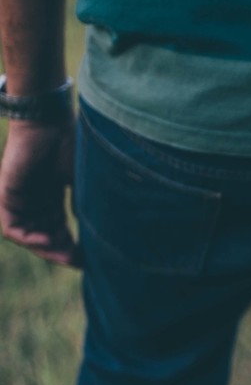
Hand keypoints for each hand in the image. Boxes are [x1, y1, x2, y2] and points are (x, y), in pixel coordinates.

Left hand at [0, 116, 80, 267]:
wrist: (48, 121)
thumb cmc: (71, 145)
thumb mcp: (83, 182)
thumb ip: (87, 205)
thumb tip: (106, 232)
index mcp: (52, 196)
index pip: (59, 230)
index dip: (73, 247)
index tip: (91, 260)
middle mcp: (34, 200)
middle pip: (45, 236)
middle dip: (62, 252)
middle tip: (81, 263)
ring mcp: (18, 198)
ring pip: (28, 235)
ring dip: (46, 250)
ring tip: (66, 256)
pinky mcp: (5, 195)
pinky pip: (11, 227)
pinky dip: (28, 238)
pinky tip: (47, 241)